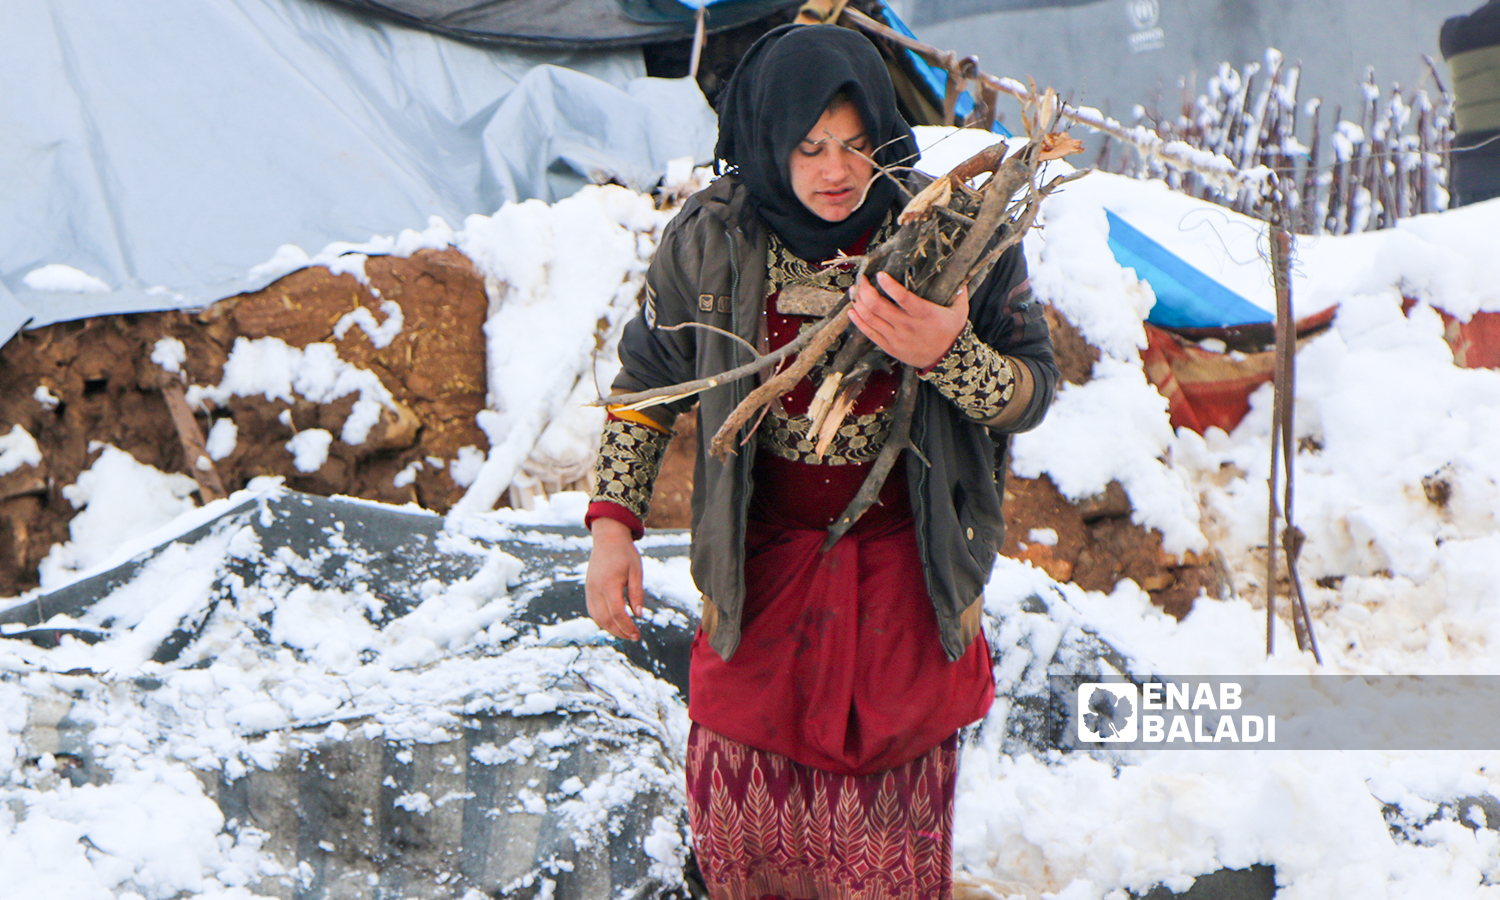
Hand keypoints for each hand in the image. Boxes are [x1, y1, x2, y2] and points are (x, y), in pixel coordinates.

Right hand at [586, 517, 644, 640]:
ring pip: (597, 617)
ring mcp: (589, 590)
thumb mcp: (636, 571)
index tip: (637, 635)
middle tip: (634, 637)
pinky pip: (593, 611)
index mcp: (609, 584)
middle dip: (619, 631)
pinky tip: (615, 623)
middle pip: (605, 619)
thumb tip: (639, 615)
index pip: (617, 613)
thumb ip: (636, 593)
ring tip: (626, 633)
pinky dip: (603, 620)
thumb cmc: (625, 553)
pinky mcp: (588, 589)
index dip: (627, 627)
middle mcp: (595, 589)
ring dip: (610, 628)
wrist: (607, 538)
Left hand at [849, 271, 968, 369]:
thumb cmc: (951, 332)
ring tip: (854, 291)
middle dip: (866, 291)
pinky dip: (858, 322)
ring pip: (871, 319)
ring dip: (859, 303)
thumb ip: (959, 292)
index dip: (889, 286)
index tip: (879, 275)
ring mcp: (896, 338)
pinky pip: (869, 334)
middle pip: (879, 307)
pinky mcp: (889, 347)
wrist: (947, 360)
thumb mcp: (960, 311)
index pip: (903, 298)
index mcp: (924, 314)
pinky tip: (852, 311)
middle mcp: (907, 326)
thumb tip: (960, 275)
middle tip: (862, 280)